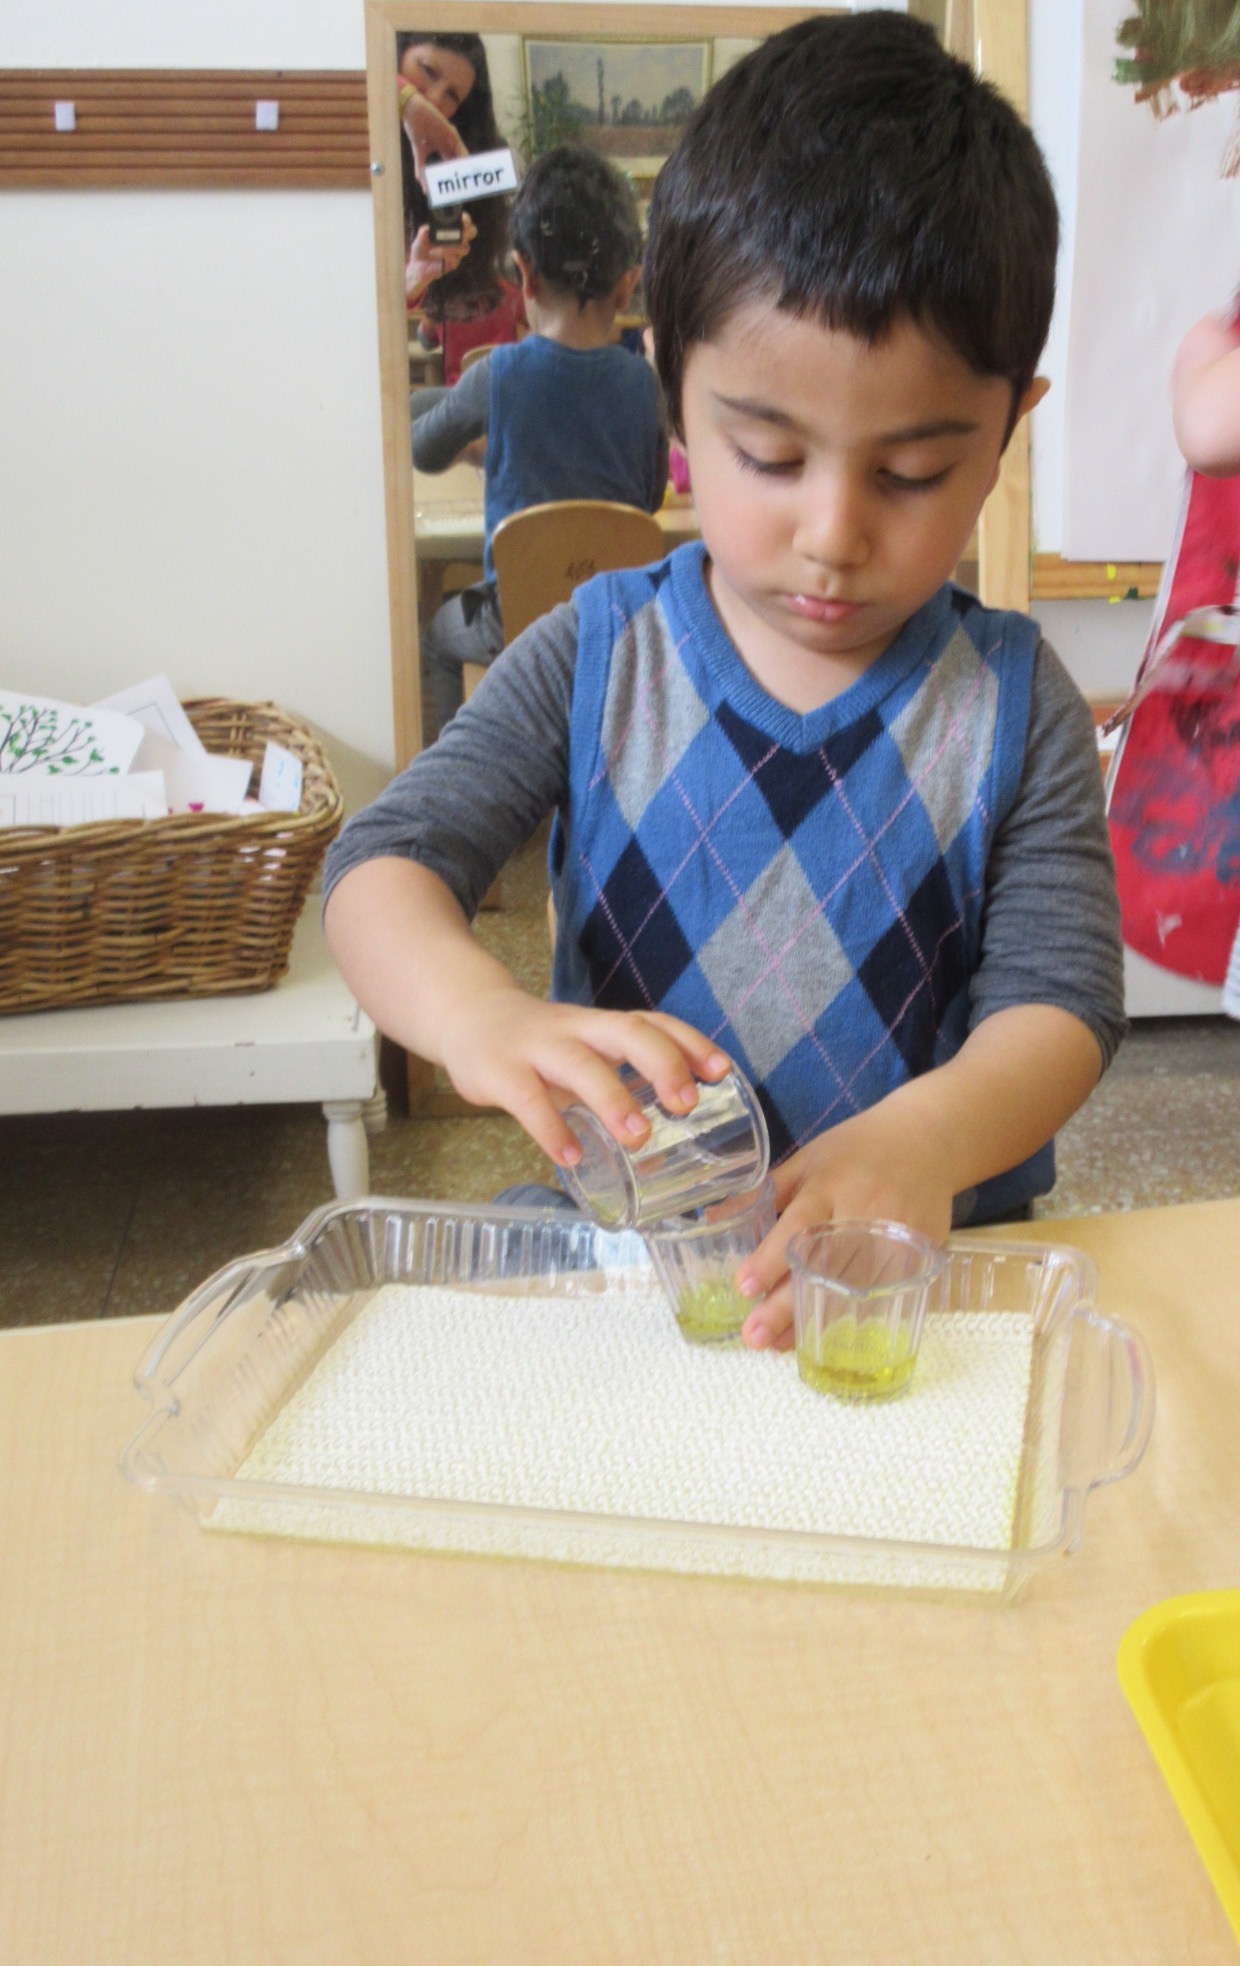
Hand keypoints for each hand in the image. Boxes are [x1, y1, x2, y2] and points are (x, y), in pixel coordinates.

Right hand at [399, 87, 468, 190]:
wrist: (412, 111)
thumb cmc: (415, 129)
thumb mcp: (419, 153)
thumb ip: (421, 169)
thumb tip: (424, 187)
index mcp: (444, 150)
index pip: (452, 168)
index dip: (455, 179)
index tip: (458, 193)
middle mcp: (450, 146)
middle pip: (460, 164)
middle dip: (464, 177)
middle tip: (468, 192)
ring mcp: (452, 139)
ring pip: (463, 157)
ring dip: (466, 170)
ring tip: (469, 183)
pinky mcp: (451, 132)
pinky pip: (459, 148)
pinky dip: (462, 158)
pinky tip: (464, 168)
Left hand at [405, 213, 476, 307]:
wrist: (417, 266)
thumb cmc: (421, 248)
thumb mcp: (420, 237)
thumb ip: (424, 231)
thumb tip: (427, 227)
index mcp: (451, 230)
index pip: (465, 222)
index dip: (466, 219)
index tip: (462, 217)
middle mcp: (457, 240)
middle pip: (472, 233)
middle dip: (468, 231)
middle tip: (461, 233)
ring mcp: (457, 253)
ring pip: (464, 248)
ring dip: (452, 246)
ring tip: (438, 245)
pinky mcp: (453, 264)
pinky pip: (455, 259)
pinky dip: (445, 255)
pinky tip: (434, 253)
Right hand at [435, 984, 733, 1168]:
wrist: (467, 1017)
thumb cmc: (541, 1046)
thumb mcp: (584, 1051)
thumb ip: (619, 1084)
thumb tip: (667, 1149)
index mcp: (602, 1025)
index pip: (654, 1023)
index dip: (689, 1043)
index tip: (722, 1071)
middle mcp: (576, 1028)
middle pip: (627, 1031)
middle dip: (662, 1063)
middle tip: (687, 1105)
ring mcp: (536, 1047)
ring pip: (580, 1064)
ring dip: (613, 1098)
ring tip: (639, 1138)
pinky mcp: (499, 1071)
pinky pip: (527, 1100)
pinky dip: (550, 1129)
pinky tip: (570, 1157)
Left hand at [733, 1101, 953, 1351]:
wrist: (928, 1139)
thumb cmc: (857, 1149)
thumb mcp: (809, 1158)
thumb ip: (766, 1191)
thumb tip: (713, 1218)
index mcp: (831, 1183)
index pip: (799, 1225)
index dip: (772, 1258)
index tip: (743, 1287)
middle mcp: (864, 1210)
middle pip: (825, 1267)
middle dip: (788, 1305)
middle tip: (754, 1337)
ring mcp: (896, 1235)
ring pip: (855, 1289)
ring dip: (816, 1320)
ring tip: (779, 1346)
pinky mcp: (920, 1253)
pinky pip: (886, 1292)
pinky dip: (855, 1317)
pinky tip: (827, 1338)